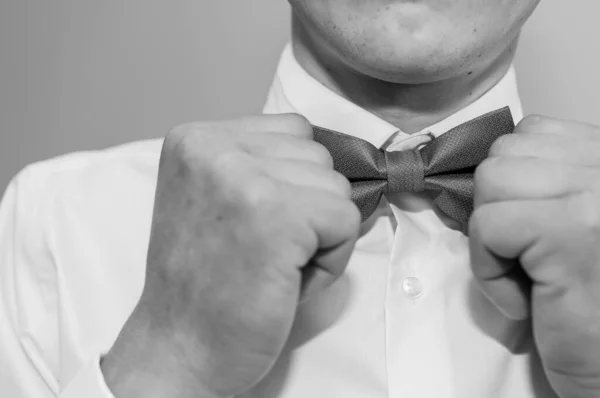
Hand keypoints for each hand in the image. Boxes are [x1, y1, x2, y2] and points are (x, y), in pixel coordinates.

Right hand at [100, 114, 359, 397]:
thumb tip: (329, 157)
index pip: (293, 130)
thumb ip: (258, 164)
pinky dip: (331, 258)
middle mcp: (213, 148)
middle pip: (318, 156)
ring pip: (337, 186)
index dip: (294, 182)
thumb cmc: (205, 283)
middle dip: (309, 206)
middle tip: (265, 250)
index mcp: (196, 139)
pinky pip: (346, 219)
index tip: (258, 221)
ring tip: (275, 264)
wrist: (179, 348)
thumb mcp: (213, 198)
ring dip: (321, 233)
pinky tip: (288, 279)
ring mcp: (244, 179)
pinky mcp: (277, 217)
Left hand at [470, 115, 599, 397]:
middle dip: (499, 208)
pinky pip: (487, 225)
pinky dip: (490, 268)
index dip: (512, 182)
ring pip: (491, 181)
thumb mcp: (570, 219)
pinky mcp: (570, 234)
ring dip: (492, 237)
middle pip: (504, 154)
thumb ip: (546, 179)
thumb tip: (490, 164)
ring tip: (529, 274)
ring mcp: (595, 196)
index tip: (529, 226)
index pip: (531, 132)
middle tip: (530, 254)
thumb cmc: (586, 297)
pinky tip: (527, 297)